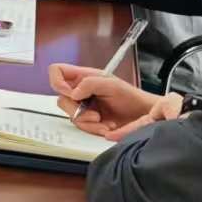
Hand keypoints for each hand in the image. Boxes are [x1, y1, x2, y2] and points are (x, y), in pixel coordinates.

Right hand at [48, 62, 179, 139]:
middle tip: (93, 112)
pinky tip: (106, 126)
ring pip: (70, 116)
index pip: (56, 72)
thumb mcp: (112, 85)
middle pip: (60, 98)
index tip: (71, 93)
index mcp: (84, 77)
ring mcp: (84, 107)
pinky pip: (81, 127)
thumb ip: (90, 84)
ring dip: (88, 122)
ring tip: (103, 120)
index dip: (57, 82)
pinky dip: (94, 129)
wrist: (145, 118)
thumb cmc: (132, 98)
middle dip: (76, 109)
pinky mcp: (89, 122)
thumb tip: (73, 92)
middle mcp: (81, 91)